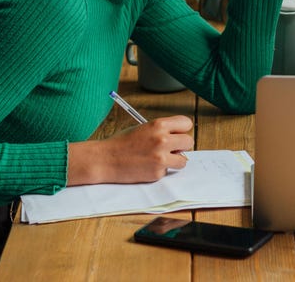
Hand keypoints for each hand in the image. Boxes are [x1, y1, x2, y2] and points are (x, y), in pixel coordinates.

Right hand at [67, 115, 193, 184]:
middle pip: (189, 141)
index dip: (182, 129)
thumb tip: (177, 136)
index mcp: (158, 125)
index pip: (186, 123)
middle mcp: (162, 140)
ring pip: (184, 160)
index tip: (177, 134)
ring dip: (175, 160)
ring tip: (160, 158)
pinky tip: (147, 166)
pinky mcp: (157, 172)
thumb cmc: (122, 143)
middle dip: (181, 146)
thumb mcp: (143, 128)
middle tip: (171, 148)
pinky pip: (168, 171)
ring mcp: (161, 157)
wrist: (105, 159)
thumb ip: (161, 131)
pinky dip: (160, 170)